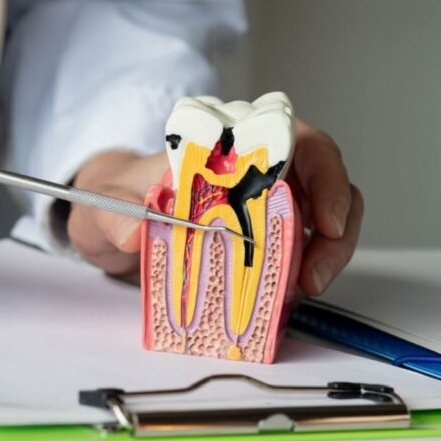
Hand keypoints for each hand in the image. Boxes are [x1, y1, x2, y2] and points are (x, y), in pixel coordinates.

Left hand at [66, 119, 363, 295]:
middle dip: (335, 231)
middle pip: (325, 183)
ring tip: (300, 292)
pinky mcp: (260, 236)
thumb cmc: (117, 196)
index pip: (297, 141)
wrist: (109, 217)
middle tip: (314, 276)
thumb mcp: (106, 201)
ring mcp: (263, 201)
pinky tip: (281, 300)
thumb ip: (115, 214)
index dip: (325, 176)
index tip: (326, 221)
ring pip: (322, 220)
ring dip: (323, 257)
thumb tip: (134, 235)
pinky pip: (296, 252)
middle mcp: (256, 166)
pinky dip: (297, 275)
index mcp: (229, 142)